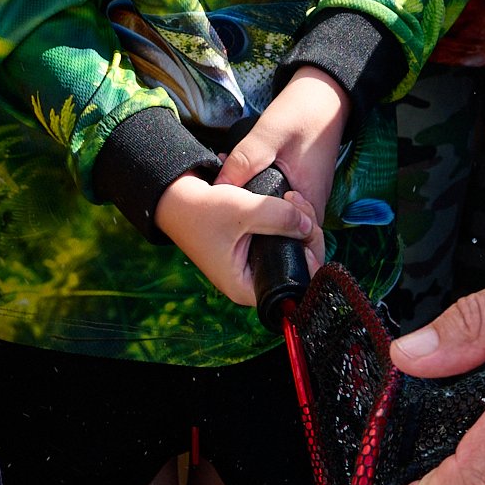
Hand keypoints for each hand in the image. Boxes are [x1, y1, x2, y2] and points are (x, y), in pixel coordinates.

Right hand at [155, 174, 322, 305]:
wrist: (174, 197)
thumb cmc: (199, 211)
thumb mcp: (242, 211)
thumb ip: (280, 217)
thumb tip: (309, 226)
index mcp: (246, 287)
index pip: (294, 284)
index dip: (309, 259)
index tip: (309, 230)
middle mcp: (251, 280)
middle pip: (298, 266)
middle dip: (307, 235)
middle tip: (300, 205)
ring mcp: (253, 264)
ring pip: (292, 249)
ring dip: (300, 224)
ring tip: (294, 198)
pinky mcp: (253, 248)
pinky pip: (282, 239)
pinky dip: (289, 221)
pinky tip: (290, 202)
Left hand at [214, 66, 351, 233]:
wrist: (324, 94)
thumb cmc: (303, 112)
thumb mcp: (268, 134)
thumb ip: (243, 162)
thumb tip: (217, 188)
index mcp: (310, 200)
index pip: (290, 241)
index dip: (264, 241)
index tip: (239, 226)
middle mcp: (312, 205)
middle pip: (283, 234)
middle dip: (254, 227)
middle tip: (225, 213)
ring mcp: (307, 198)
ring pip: (278, 218)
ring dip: (254, 211)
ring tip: (228, 200)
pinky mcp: (300, 189)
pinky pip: (279, 203)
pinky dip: (260, 197)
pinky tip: (239, 186)